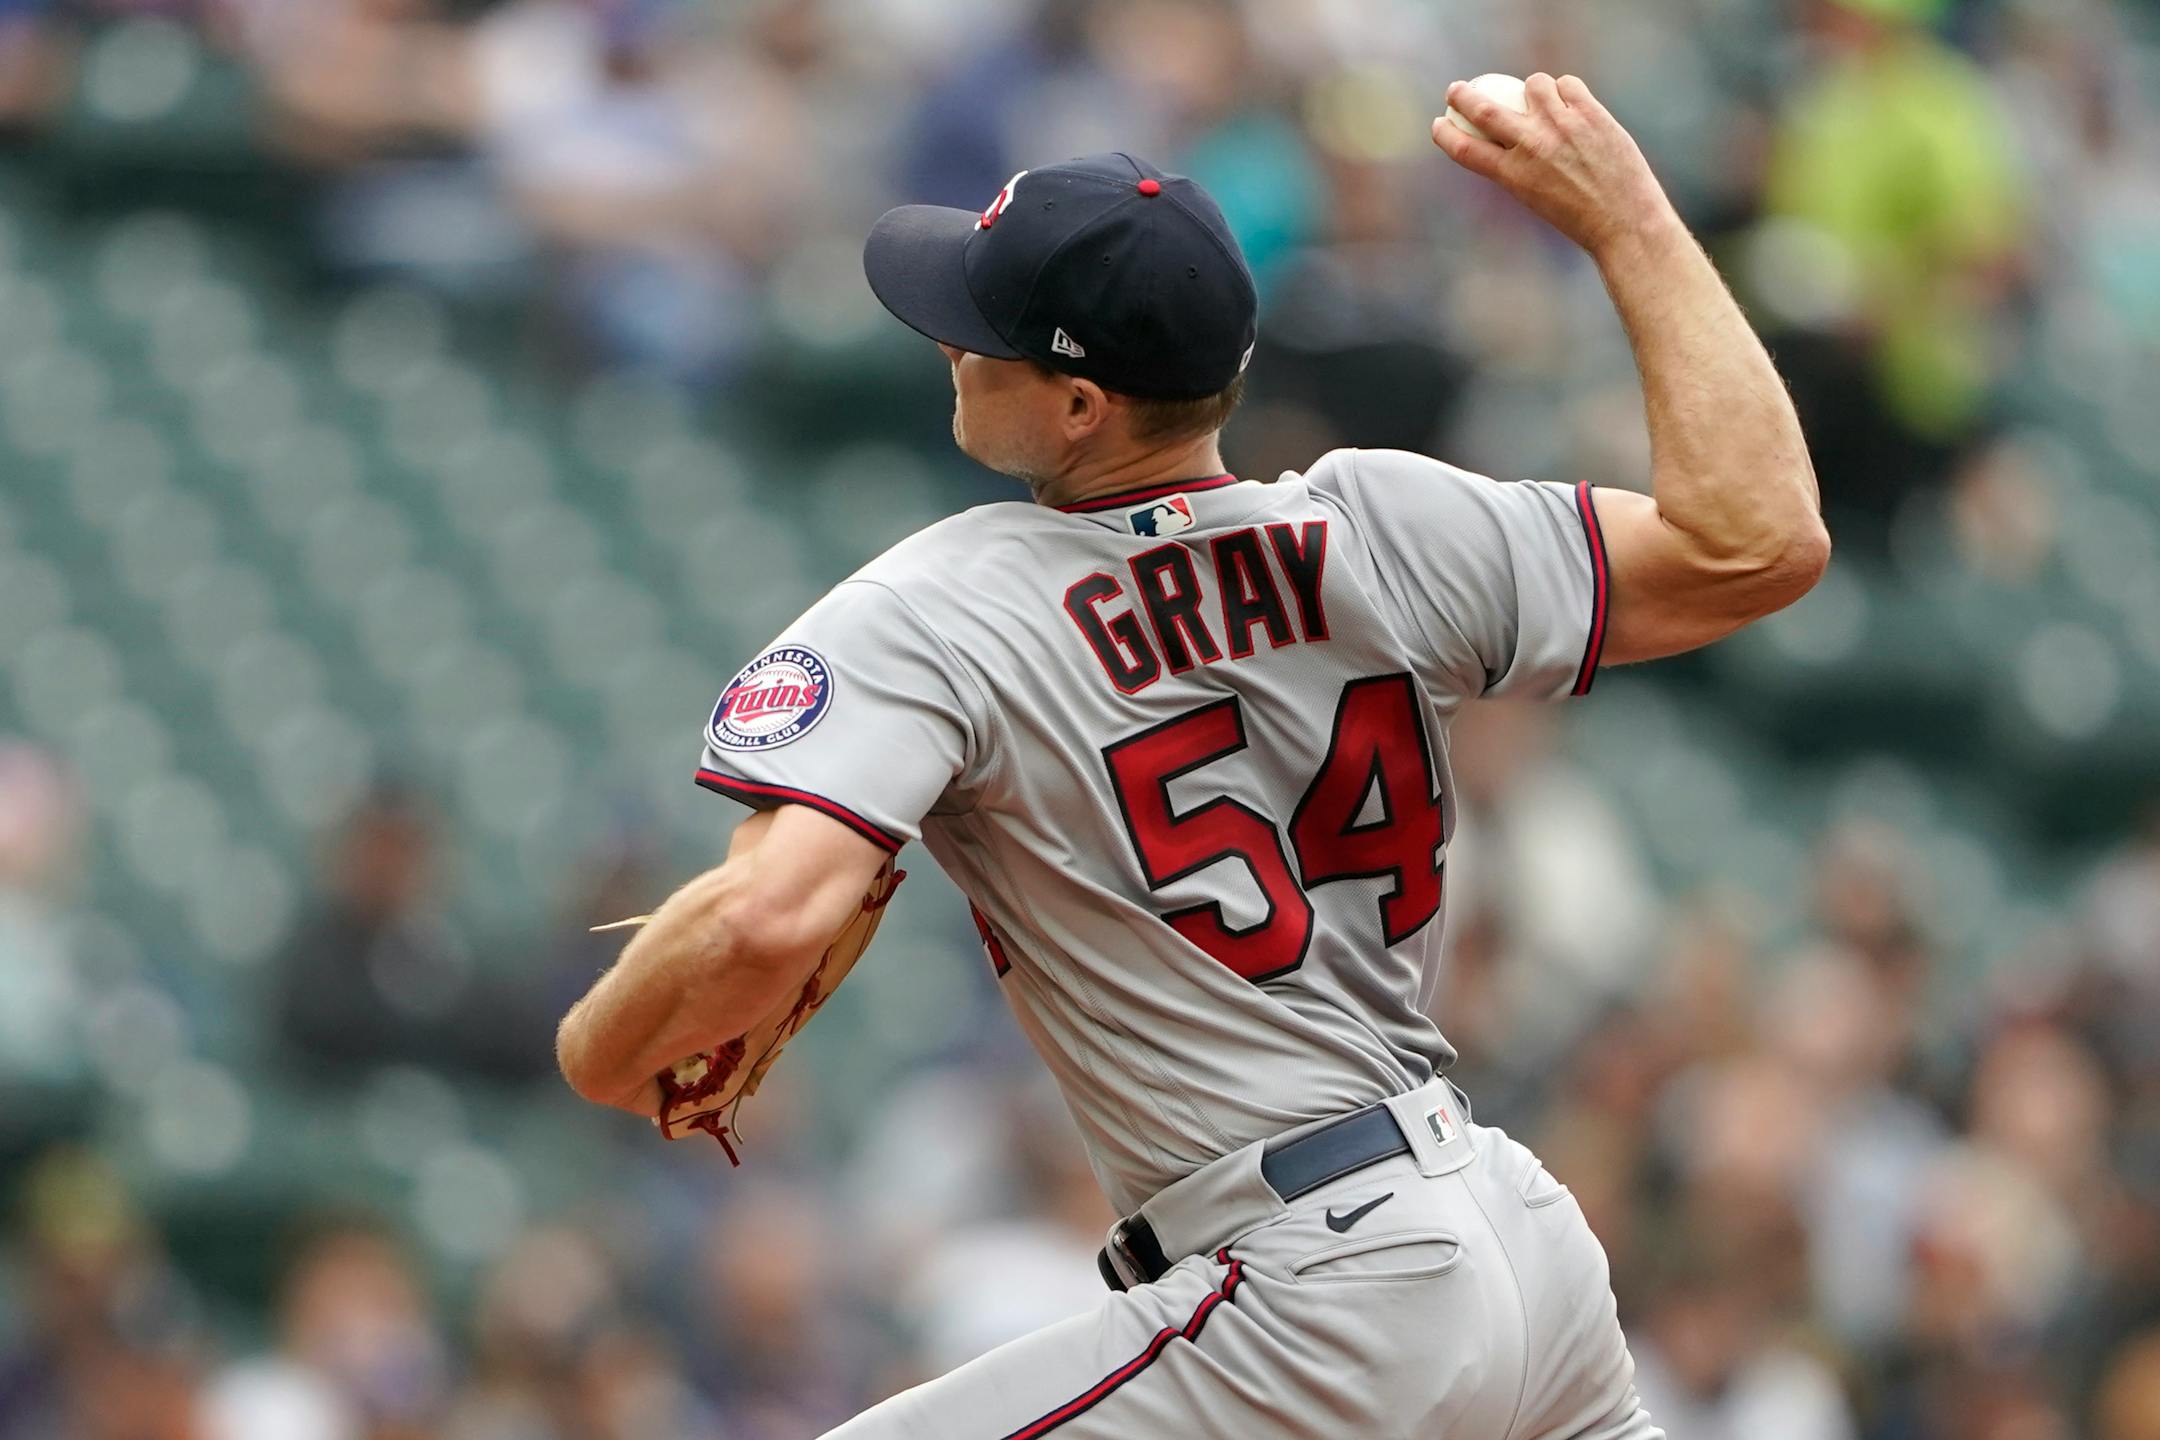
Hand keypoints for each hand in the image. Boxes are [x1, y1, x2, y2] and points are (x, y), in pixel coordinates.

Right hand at [1431, 74, 1678, 260]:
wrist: (1626, 221)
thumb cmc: (1581, 219)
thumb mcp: (1535, 198)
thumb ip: (1519, 166)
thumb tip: (1510, 136)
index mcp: (1513, 175)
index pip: (1465, 149)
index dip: (1445, 134)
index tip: (1439, 124)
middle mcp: (1532, 146)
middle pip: (1484, 109)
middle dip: (1463, 95)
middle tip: (1457, 90)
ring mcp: (1561, 125)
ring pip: (1534, 84)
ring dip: (1532, 88)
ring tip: (1543, 101)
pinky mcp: (1590, 112)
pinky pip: (1568, 84)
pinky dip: (1565, 91)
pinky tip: (1573, 104)